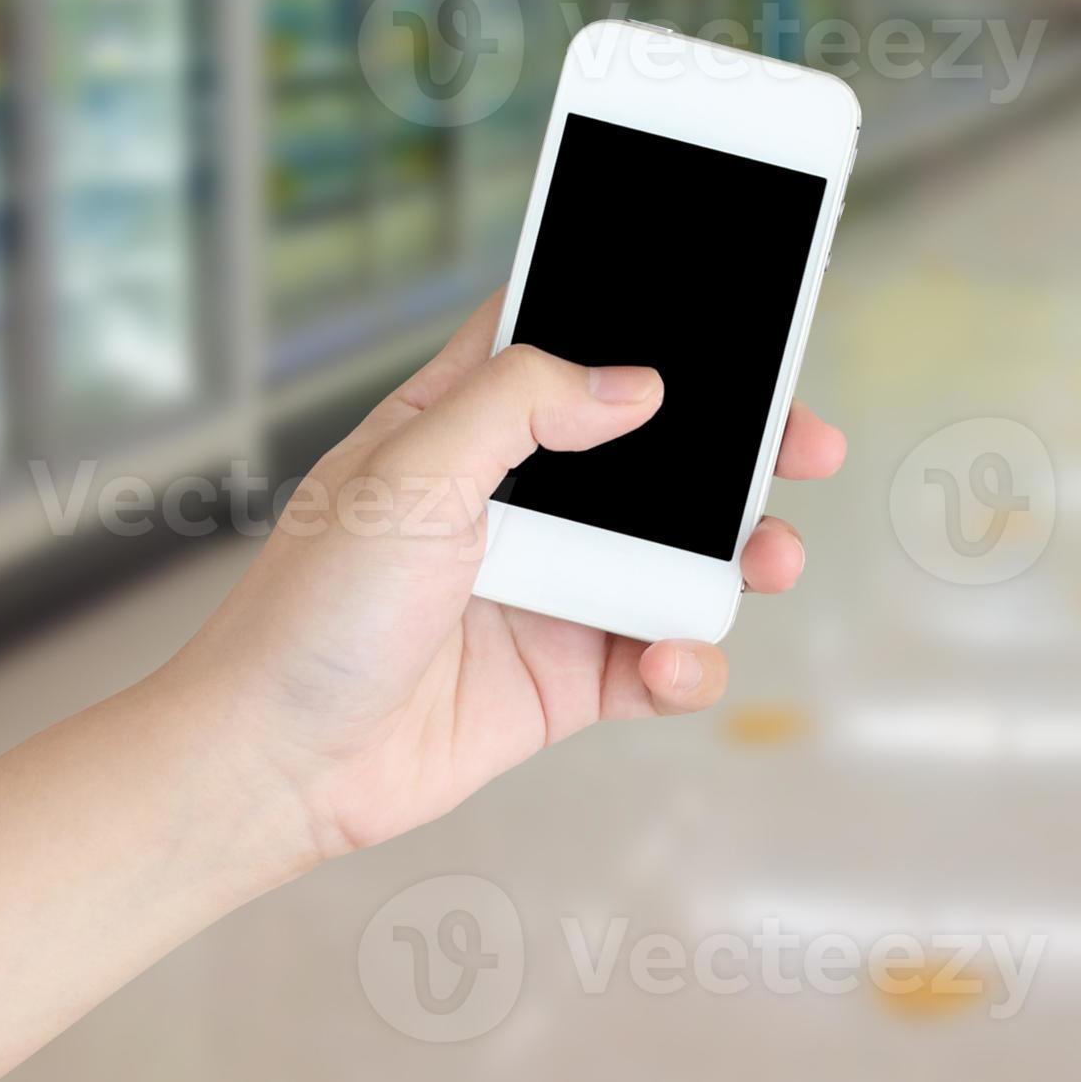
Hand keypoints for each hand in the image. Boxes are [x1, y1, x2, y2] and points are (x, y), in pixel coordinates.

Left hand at [165, 292, 845, 871]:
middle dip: (740, 446)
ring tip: (769, 561)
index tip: (733, 313)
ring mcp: (554, 585)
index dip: (649, 323)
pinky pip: (661, 657)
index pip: (573, 344)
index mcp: (469, 422)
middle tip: (805, 443)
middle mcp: (524, 498)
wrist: (275, 768)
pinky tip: (672, 663)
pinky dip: (688, 661)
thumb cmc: (309, 610)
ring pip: (679, 554)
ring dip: (738, 556)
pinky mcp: (570, 675)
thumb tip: (636, 384)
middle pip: (658, 450)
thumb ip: (521, 406)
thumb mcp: (407, 472)